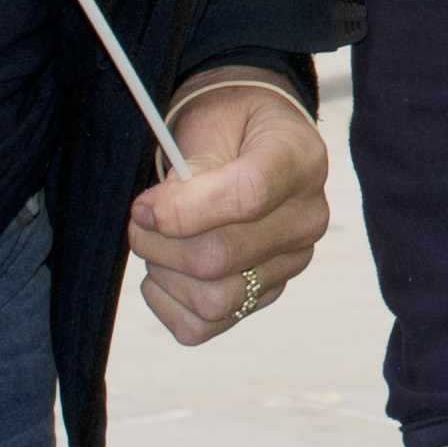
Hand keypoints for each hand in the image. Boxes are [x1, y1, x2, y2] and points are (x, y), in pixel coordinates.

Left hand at [125, 71, 329, 342]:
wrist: (246, 143)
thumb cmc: (226, 127)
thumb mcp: (213, 120)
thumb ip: (192, 166)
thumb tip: (155, 215)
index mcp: (300, 160)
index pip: (248, 196)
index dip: (185, 209)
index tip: (144, 205)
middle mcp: (307, 219)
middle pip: (220, 256)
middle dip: (159, 241)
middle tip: (140, 218)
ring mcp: (290, 264)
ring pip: (213, 299)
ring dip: (164, 274)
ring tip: (158, 242)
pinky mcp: (264, 296)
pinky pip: (203, 326)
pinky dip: (169, 305)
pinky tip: (166, 273)